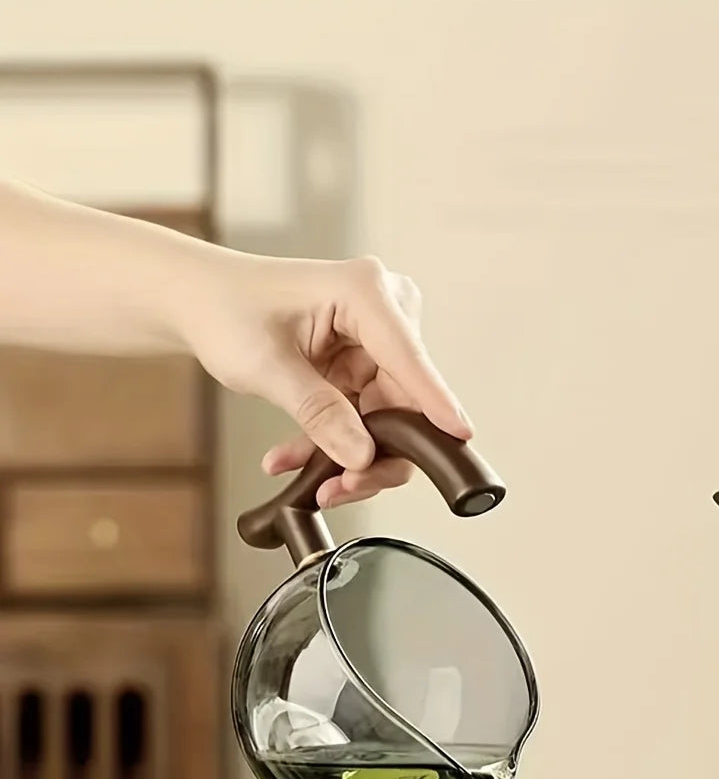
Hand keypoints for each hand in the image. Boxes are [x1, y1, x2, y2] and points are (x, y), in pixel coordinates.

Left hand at [185, 252, 472, 507]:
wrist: (199, 300)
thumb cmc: (224, 309)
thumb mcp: (266, 366)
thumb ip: (318, 412)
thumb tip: (362, 453)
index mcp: (364, 292)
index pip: (409, 358)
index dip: (435, 403)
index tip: (459, 436)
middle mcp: (382, 312)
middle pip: (405, 399)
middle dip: (377, 450)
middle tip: (342, 487)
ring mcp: (376, 342)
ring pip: (389, 418)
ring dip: (352, 455)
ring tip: (314, 482)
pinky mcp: (364, 366)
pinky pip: (366, 418)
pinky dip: (334, 444)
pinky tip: (298, 460)